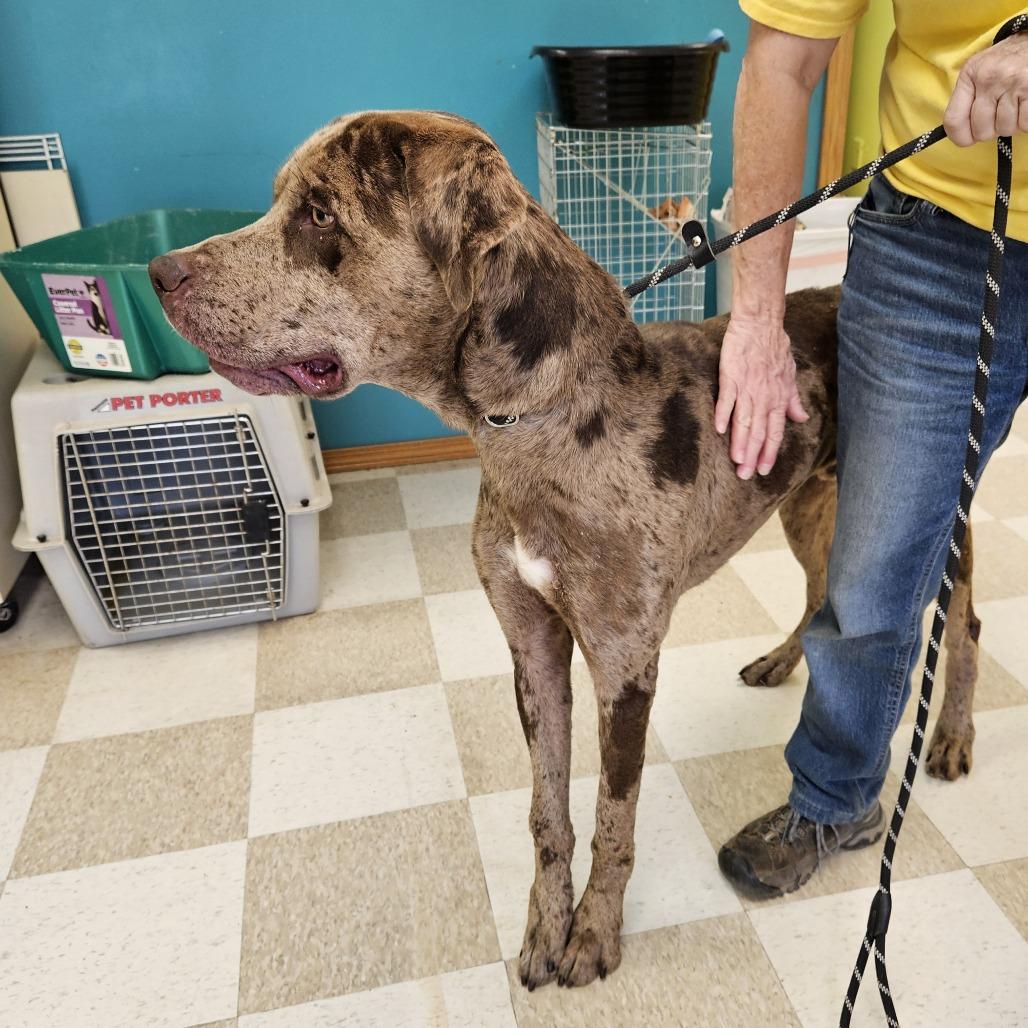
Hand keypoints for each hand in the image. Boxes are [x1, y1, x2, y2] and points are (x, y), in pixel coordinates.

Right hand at [715, 313, 808, 479]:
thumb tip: (802, 417)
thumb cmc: (775, 347)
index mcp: (778, 398)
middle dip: (753, 456)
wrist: (761, 324)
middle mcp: (764, 396)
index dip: (769, 452)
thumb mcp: (790, 374)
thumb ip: (793, 399)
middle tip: (745, 475)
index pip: (775, 431)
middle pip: (759, 432)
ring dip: (740, 443)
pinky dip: (724, 414)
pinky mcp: (731, 376)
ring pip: (745, 421)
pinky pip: (727, 399)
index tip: (764, 470)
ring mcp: (747, 387)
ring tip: (736, 462)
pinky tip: (720, 430)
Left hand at [944, 32, 1027, 145]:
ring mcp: (1014, 83)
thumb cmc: (1008, 60)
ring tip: (1017, 104)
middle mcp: (989, 78)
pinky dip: (1027, 121)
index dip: (961, 137)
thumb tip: (964, 136)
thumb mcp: (980, 70)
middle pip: (982, 130)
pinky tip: (1027, 104)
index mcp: (971, 74)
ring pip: (1005, 129)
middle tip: (1001, 114)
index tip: (969, 139)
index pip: (953, 120)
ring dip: (1012, 124)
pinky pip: (1025, 124)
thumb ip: (968, 98)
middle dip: (992, 129)